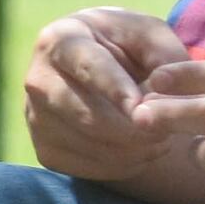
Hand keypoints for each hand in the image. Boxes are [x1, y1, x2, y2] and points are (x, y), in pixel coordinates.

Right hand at [20, 6, 189, 184]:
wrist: (96, 66)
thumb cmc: (127, 46)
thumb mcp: (149, 35)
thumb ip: (165, 56)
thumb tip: (165, 90)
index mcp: (62, 39)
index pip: (89, 68)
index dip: (117, 91)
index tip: (143, 110)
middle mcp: (39, 78)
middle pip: (87, 115)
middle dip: (134, 129)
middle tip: (168, 130)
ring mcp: (36, 117)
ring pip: (91, 146)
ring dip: (135, 150)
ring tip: (161, 138)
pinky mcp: (45, 150)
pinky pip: (89, 168)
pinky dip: (124, 165)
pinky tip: (140, 150)